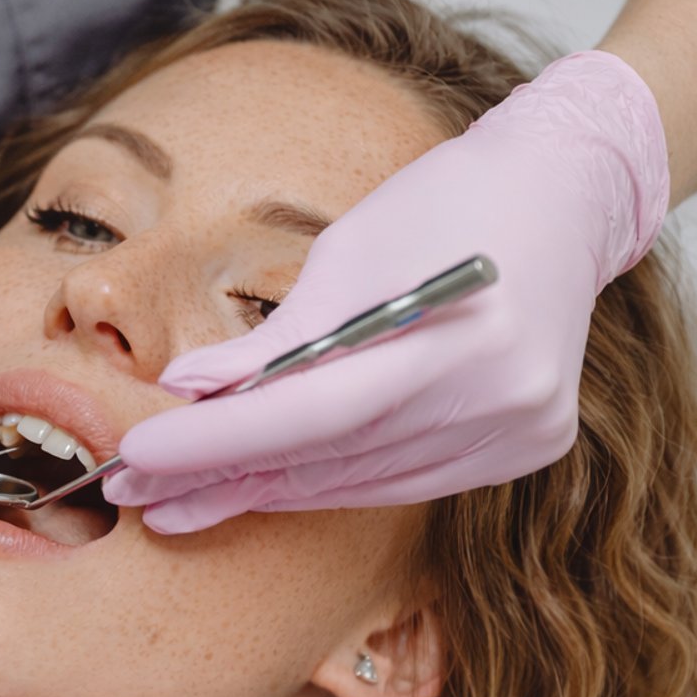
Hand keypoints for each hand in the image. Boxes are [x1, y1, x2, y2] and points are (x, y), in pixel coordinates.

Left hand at [104, 51, 670, 532]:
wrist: (566, 197)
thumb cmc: (444, 204)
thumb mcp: (347, 252)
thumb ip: (274, 339)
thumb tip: (187, 392)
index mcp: (457, 337)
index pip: (309, 412)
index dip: (215, 441)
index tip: (136, 455)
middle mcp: (499, 399)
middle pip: (327, 459)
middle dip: (218, 476)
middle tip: (130, 490)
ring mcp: (518, 432)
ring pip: (356, 484)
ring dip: (260, 491)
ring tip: (173, 500)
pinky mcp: (524, 447)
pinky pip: (396, 482)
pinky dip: (323, 481)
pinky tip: (258, 485)